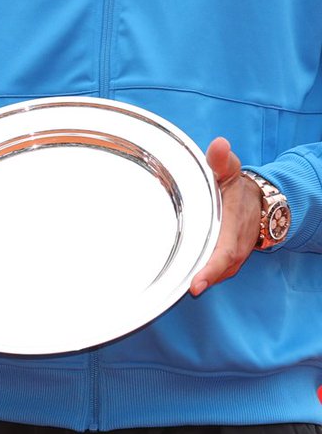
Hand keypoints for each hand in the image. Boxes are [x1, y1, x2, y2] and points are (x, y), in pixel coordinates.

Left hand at [189, 136, 262, 295]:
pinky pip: (216, 269)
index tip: (195, 285)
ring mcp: (233, 254)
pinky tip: (182, 277)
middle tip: (176, 289)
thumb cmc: (236, 185)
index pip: (223, 254)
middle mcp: (234, 245)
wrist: (260, 200)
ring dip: (199, 278)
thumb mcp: (228, 169)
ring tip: (173, 285)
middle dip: (199, 280)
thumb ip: (221, 159)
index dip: (210, 270)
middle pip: (217, 269)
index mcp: (233, 226)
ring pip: (216, 272)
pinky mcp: (228, 257)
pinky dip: (203, 274)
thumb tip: (219, 144)